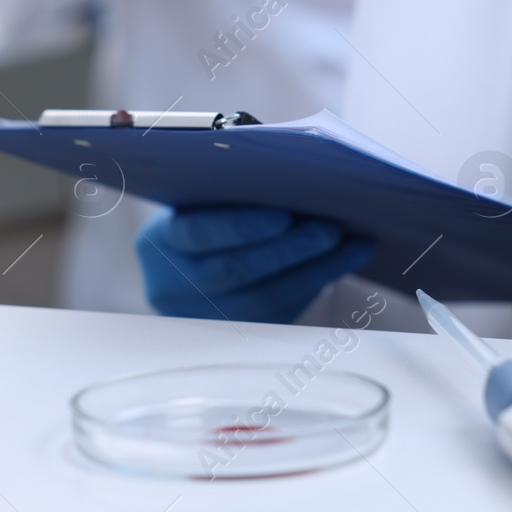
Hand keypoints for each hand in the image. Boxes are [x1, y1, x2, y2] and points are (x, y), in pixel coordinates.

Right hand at [137, 206, 374, 323]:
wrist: (190, 262)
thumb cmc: (205, 214)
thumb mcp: (202, 200)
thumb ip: (232, 191)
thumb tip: (298, 177)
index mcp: (159, 243)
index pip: (198, 233)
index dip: (241, 226)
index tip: (285, 215)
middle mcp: (173, 287)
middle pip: (235, 271)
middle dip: (289, 249)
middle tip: (331, 228)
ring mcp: (202, 318)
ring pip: (264, 299)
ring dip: (315, 269)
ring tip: (351, 245)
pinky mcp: (235, 335)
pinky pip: (280, 313)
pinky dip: (314, 285)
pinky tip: (342, 263)